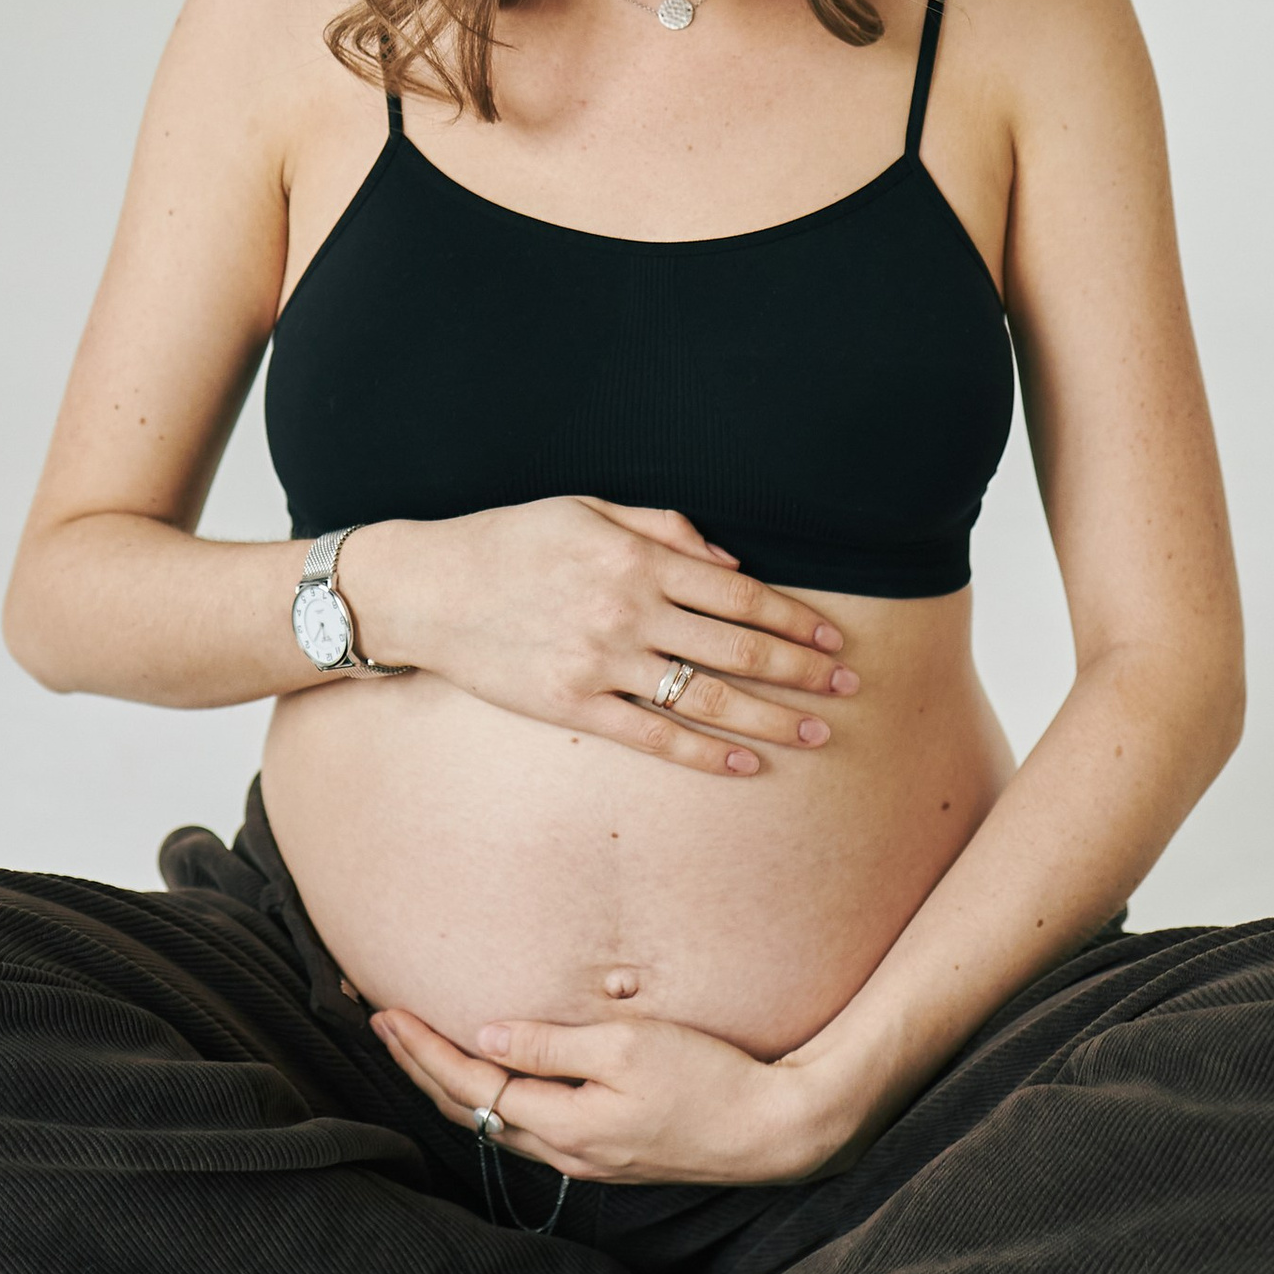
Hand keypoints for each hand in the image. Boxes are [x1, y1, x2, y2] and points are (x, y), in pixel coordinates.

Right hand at [347, 500, 858, 776]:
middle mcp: (627, 611)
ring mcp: (601, 662)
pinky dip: (706, 753)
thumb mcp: (585, 509)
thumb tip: (731, 561)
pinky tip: (747, 764)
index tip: (830, 637)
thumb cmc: (508, 541)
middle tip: (846, 687)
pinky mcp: (573, 705)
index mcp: (635, 558)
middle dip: (800, 671)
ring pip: (707, 698)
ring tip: (816, 732)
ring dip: (771, 718)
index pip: (737, 594)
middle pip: (736, 650)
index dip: (792, 618)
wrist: (427, 589)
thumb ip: (662, 529)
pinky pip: (654, 736)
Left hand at [371, 1001, 857, 1187]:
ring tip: (416, 1049)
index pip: (471, 1083)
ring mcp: (586, 1159)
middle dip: (419, 1066)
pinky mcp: (608, 1153)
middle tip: (379, 1023)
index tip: (384, 1013)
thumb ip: (553, 1045)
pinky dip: (490, 1097)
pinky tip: (487, 1079)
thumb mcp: (629, 1048)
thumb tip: (487, 1034)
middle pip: (470, 1110)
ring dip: (450, 1084)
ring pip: (495, 1123)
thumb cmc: (709, 1080)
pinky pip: (526, 1127)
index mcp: (563, 1125)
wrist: (773, 1131)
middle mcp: (565, 1152)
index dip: (422, 1049)